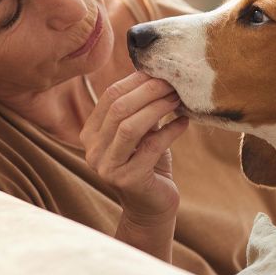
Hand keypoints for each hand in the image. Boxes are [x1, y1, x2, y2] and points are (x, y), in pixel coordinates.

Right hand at [80, 71, 188, 224]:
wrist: (152, 204)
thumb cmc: (149, 160)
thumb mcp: (142, 130)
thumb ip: (142, 106)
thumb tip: (160, 71)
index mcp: (91, 132)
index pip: (110, 95)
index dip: (137, 80)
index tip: (162, 70)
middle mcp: (92, 149)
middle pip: (119, 108)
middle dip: (150, 91)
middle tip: (174, 83)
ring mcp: (107, 167)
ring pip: (130, 127)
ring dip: (158, 108)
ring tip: (178, 99)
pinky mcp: (127, 180)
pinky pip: (152, 147)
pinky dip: (171, 130)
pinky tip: (184, 122)